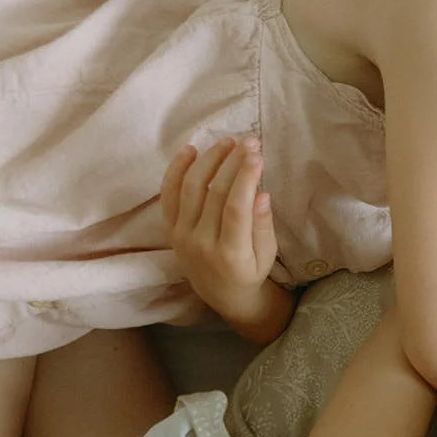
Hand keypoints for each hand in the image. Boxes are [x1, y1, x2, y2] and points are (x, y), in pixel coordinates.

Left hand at [161, 137, 276, 319]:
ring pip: (191, 188)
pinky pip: (169, 195)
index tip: (258, 155)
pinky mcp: (170, 229)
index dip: (246, 177)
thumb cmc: (251, 272)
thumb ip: (263, 226)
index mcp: (230, 253)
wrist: (222, 295)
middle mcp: (200, 243)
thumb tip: (261, 194)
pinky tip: (190, 151)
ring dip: (208, 160)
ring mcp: (181, 235)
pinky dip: (176, 170)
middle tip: (249, 141)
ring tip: (226, 142)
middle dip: (232, 162)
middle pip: (214, 193)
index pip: (235, 207)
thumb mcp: (267, 255)